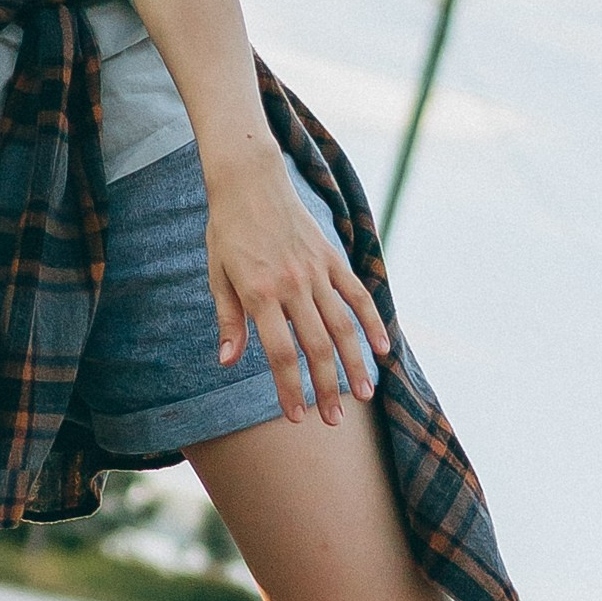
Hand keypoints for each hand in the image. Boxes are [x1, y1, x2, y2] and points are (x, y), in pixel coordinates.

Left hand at [206, 154, 392, 424]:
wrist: (250, 179)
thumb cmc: (227, 230)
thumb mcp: (217, 274)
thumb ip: (229, 319)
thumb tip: (227, 361)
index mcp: (259, 293)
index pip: (278, 353)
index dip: (289, 389)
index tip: (297, 418)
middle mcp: (291, 285)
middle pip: (315, 347)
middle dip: (325, 387)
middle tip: (334, 421)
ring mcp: (316, 271)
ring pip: (342, 326)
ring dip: (354, 363)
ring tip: (364, 394)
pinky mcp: (332, 258)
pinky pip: (358, 294)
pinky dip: (372, 321)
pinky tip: (383, 348)